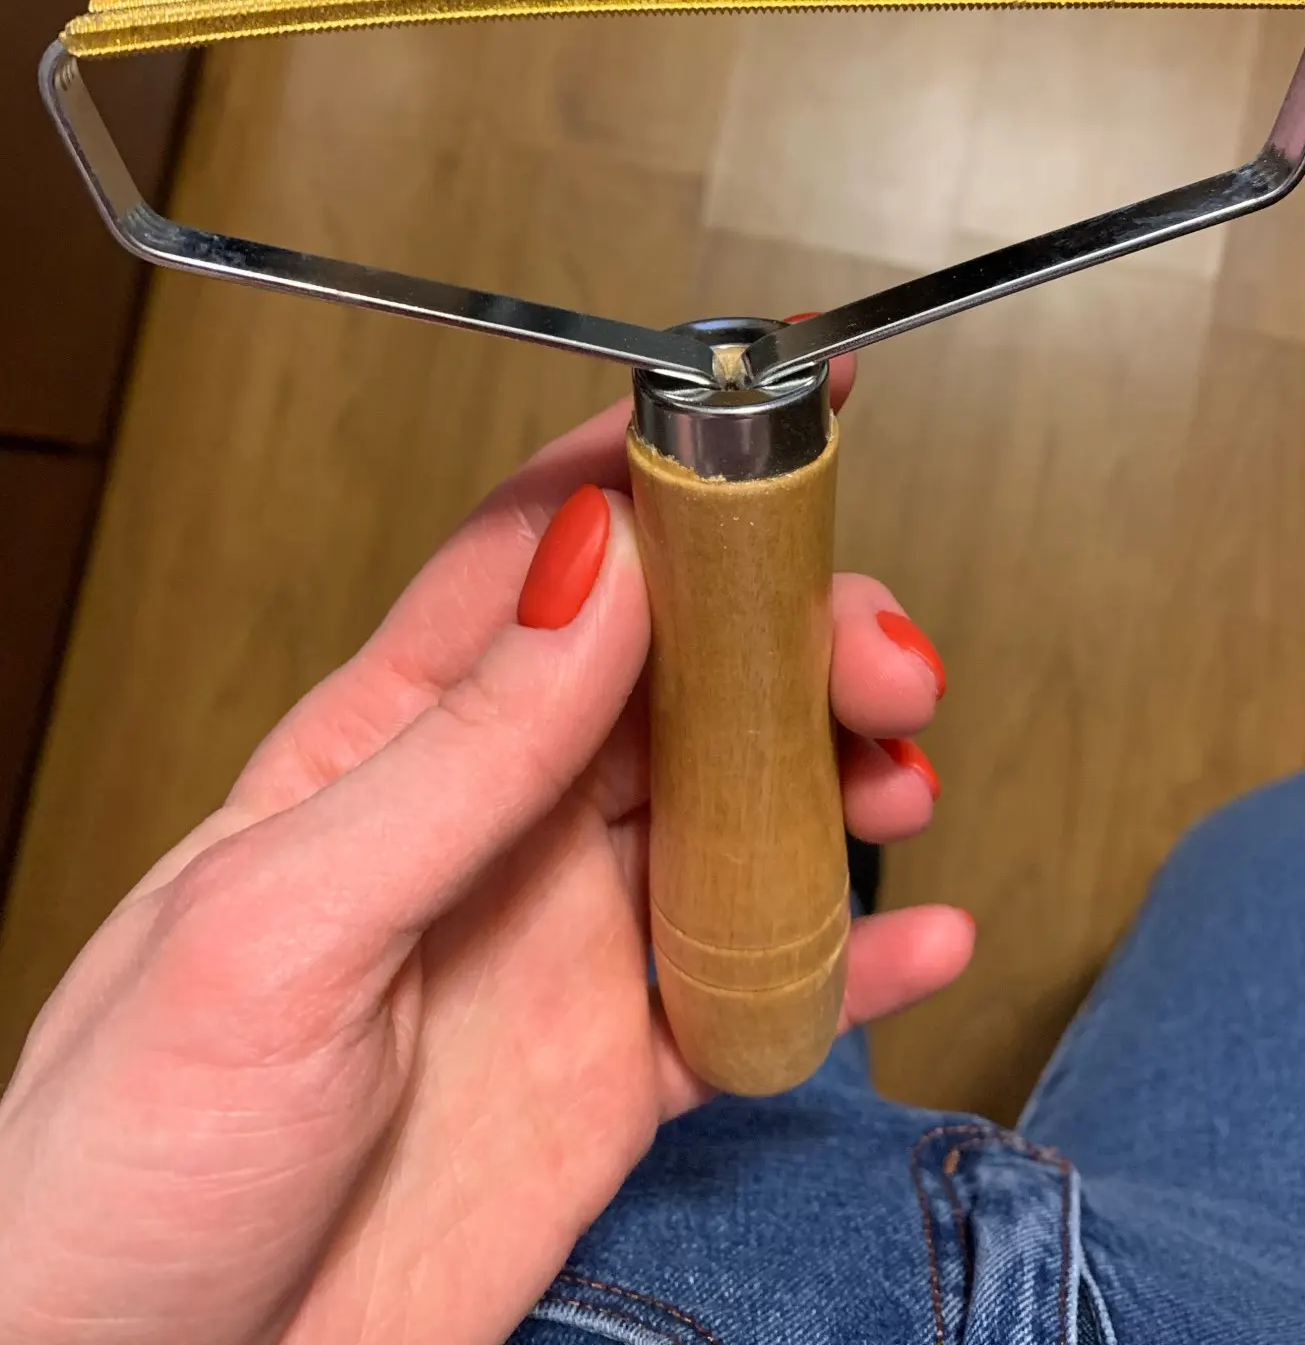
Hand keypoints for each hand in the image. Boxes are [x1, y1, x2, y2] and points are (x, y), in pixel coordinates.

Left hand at [0, 371, 971, 1344]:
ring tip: (901, 772)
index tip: (767, 403)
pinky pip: (760, 992)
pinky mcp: (612, 1075)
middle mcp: (493, 827)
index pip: (540, 558)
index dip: (656, 469)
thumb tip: (592, 577)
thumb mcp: (279, 932)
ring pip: (739, 808)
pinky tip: (918, 934)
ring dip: (838, 773)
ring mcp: (562, 944)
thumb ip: (457, 759)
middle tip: (871, 651)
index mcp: (383, 749)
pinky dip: (852, 958)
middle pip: (675, 672)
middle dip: (791, 633)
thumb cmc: (119, 1168)